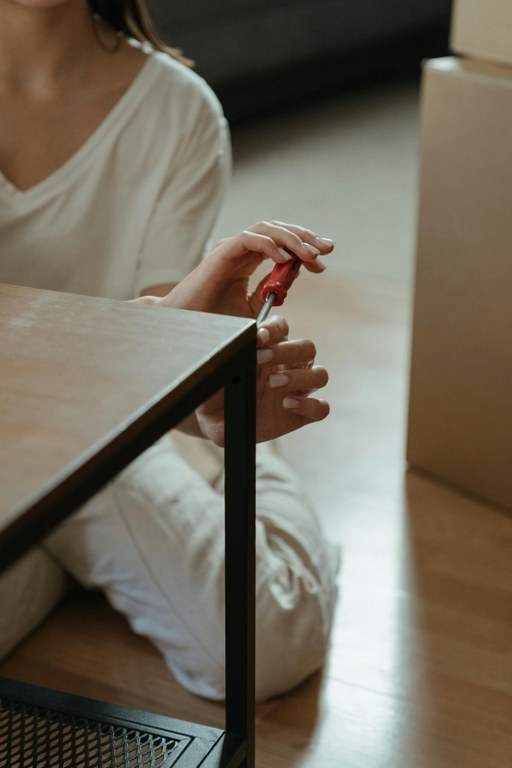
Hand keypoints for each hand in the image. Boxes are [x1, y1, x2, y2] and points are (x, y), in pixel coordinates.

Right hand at [152, 220, 333, 318]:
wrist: (189, 329)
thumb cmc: (215, 321)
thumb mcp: (251, 309)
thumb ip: (269, 292)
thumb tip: (291, 280)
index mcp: (249, 259)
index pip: (283, 243)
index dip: (306, 247)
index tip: (324, 261)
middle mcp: (242, 249)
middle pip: (279, 230)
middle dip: (306, 237)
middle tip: (327, 249)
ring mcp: (231, 248)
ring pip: (267, 229)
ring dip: (292, 239)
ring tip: (310, 255)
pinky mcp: (221, 253)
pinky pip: (249, 238)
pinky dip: (269, 245)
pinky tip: (284, 259)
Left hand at [196, 316, 329, 444]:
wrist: (215, 421)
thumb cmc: (217, 389)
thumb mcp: (218, 369)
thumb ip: (229, 354)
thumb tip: (237, 344)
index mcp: (271, 348)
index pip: (282, 328)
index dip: (274, 329)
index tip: (257, 337)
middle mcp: (289, 366)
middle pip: (307, 347)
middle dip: (286, 350)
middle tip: (262, 359)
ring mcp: (297, 390)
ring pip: (320, 375)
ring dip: (299, 376)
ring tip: (273, 383)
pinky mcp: (301, 415)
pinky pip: (321, 408)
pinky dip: (309, 405)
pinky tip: (287, 405)